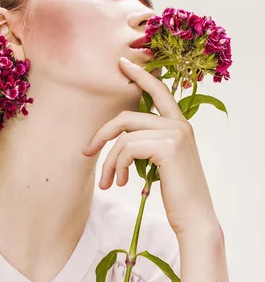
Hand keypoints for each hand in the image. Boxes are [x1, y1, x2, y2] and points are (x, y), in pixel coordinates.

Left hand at [82, 58, 219, 237]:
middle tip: (86, 152)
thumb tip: (123, 139)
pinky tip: (120, 182)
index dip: (140, 76)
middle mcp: (180, 125)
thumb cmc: (177, 194)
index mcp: (180, 125)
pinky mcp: (168, 147)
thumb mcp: (163, 163)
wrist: (194, 217)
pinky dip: (117, 165)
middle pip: (127, 117)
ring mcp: (175, 134)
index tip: (121, 64)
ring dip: (109, 161)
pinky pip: (127, 148)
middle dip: (102, 135)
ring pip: (123, 136)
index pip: (159, 91)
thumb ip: (150, 144)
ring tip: (108, 182)